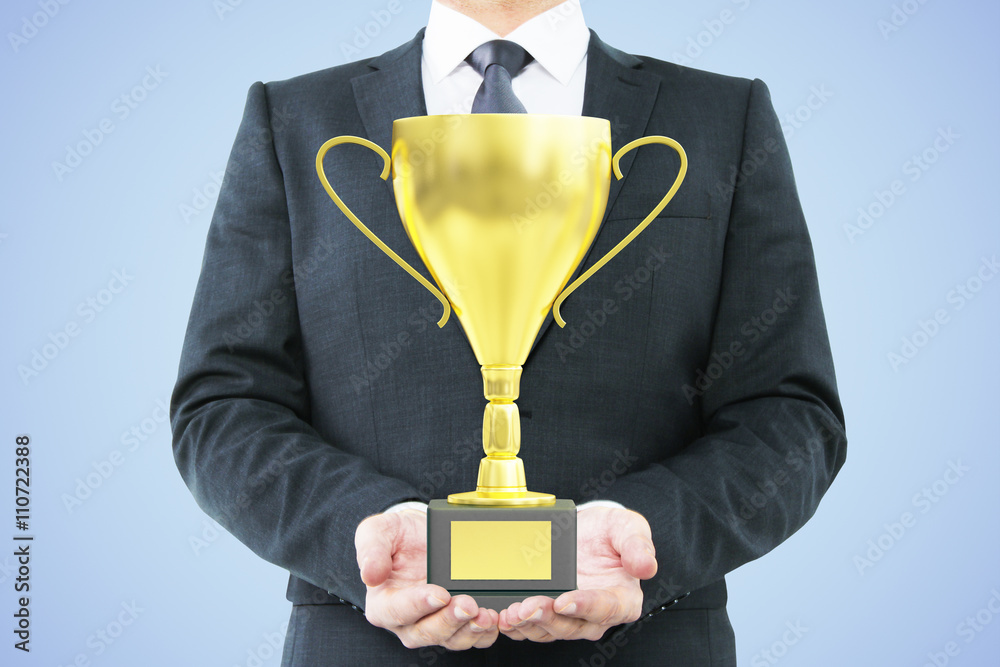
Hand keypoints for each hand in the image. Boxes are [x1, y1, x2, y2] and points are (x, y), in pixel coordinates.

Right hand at [355, 509, 498, 649]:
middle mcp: (407, 621)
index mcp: (383, 604)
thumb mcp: (377, 531)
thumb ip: (371, 550)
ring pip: (451, 639)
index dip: (418, 605)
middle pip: (426, 632)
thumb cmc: (396, 536)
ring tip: (486, 614)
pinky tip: (495, 617)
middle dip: (449, 621)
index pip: (397, 611)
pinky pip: (472, 636)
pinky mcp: (457, 622)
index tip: (439, 594)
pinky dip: (485, 632)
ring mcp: (434, 623)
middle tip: (468, 604)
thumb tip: (370, 574)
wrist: (421, 534)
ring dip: (470, 630)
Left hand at [498, 506, 656, 641]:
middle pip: (573, 626)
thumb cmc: (612, 533)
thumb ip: (637, 545)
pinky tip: (503, 617)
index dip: (586, 607)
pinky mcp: (549, 614)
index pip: (606, 609)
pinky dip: (517, 625)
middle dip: (548, 618)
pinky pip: (533, 626)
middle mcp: (596, 614)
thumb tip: (647, 566)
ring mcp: (570, 617)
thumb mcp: (629, 528)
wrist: (587, 531)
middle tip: (527, 607)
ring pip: (549, 630)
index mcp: (622, 598)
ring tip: (511, 613)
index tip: (565, 601)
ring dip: (529, 625)